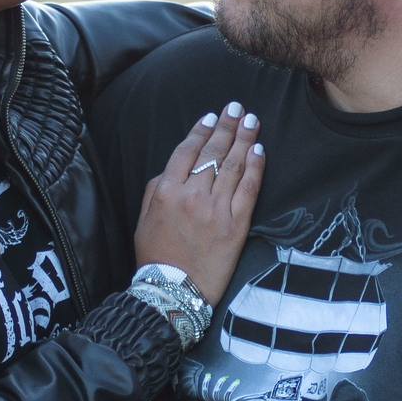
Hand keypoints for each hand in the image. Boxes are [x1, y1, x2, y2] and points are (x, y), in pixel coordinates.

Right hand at [133, 102, 263, 305]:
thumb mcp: (142, 220)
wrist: (174, 292)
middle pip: (213, 153)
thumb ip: (155, 189)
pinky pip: (248, 190)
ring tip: (251, 121)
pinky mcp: (235, 225)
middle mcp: (192, 196)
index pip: (187, 152)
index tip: (211, 117)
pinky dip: (255, 168)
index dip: (201, 132)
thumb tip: (172, 169)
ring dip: (244, 139)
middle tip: (236, 108)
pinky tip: (259, 151)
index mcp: (166, 192)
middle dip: (226, 127)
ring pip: (233, 166)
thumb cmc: (156, 257)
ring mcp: (215, 210)